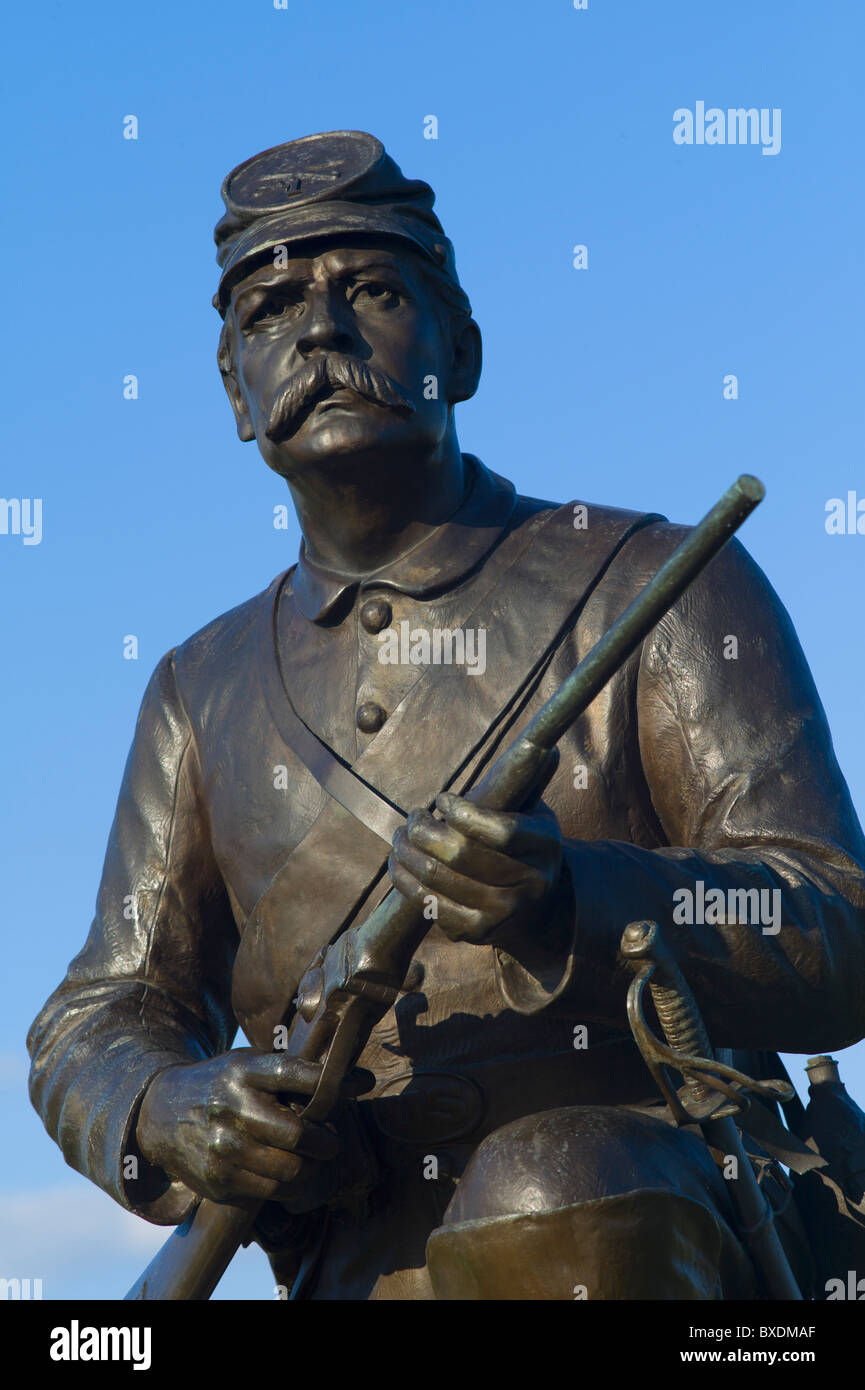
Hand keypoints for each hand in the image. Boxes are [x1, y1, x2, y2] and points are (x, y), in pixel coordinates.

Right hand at [135, 1049, 361, 1210]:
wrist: (160, 1113)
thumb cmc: (221, 1085)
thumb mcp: (247, 1065)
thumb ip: (293, 1072)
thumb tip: (359, 1080)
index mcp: (242, 1070)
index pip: (295, 1074)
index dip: (332, 1082)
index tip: (363, 1084)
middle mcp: (231, 1108)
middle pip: (298, 1133)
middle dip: (325, 1141)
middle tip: (331, 1141)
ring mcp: (222, 1148)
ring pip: (290, 1170)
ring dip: (312, 1169)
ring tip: (315, 1161)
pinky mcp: (218, 1181)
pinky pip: (271, 1192)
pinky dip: (291, 1188)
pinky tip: (291, 1176)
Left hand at [388, 791, 563, 948]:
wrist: (536, 905)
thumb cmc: (524, 843)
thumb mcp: (534, 812)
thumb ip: (527, 782)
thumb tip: (542, 745)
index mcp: (545, 847)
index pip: (501, 831)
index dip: (463, 813)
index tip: (442, 799)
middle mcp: (529, 884)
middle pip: (460, 855)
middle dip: (424, 829)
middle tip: (413, 816)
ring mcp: (503, 913)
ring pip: (438, 878)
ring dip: (407, 851)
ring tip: (400, 835)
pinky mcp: (477, 932)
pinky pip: (429, 904)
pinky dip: (405, 880)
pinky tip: (398, 861)